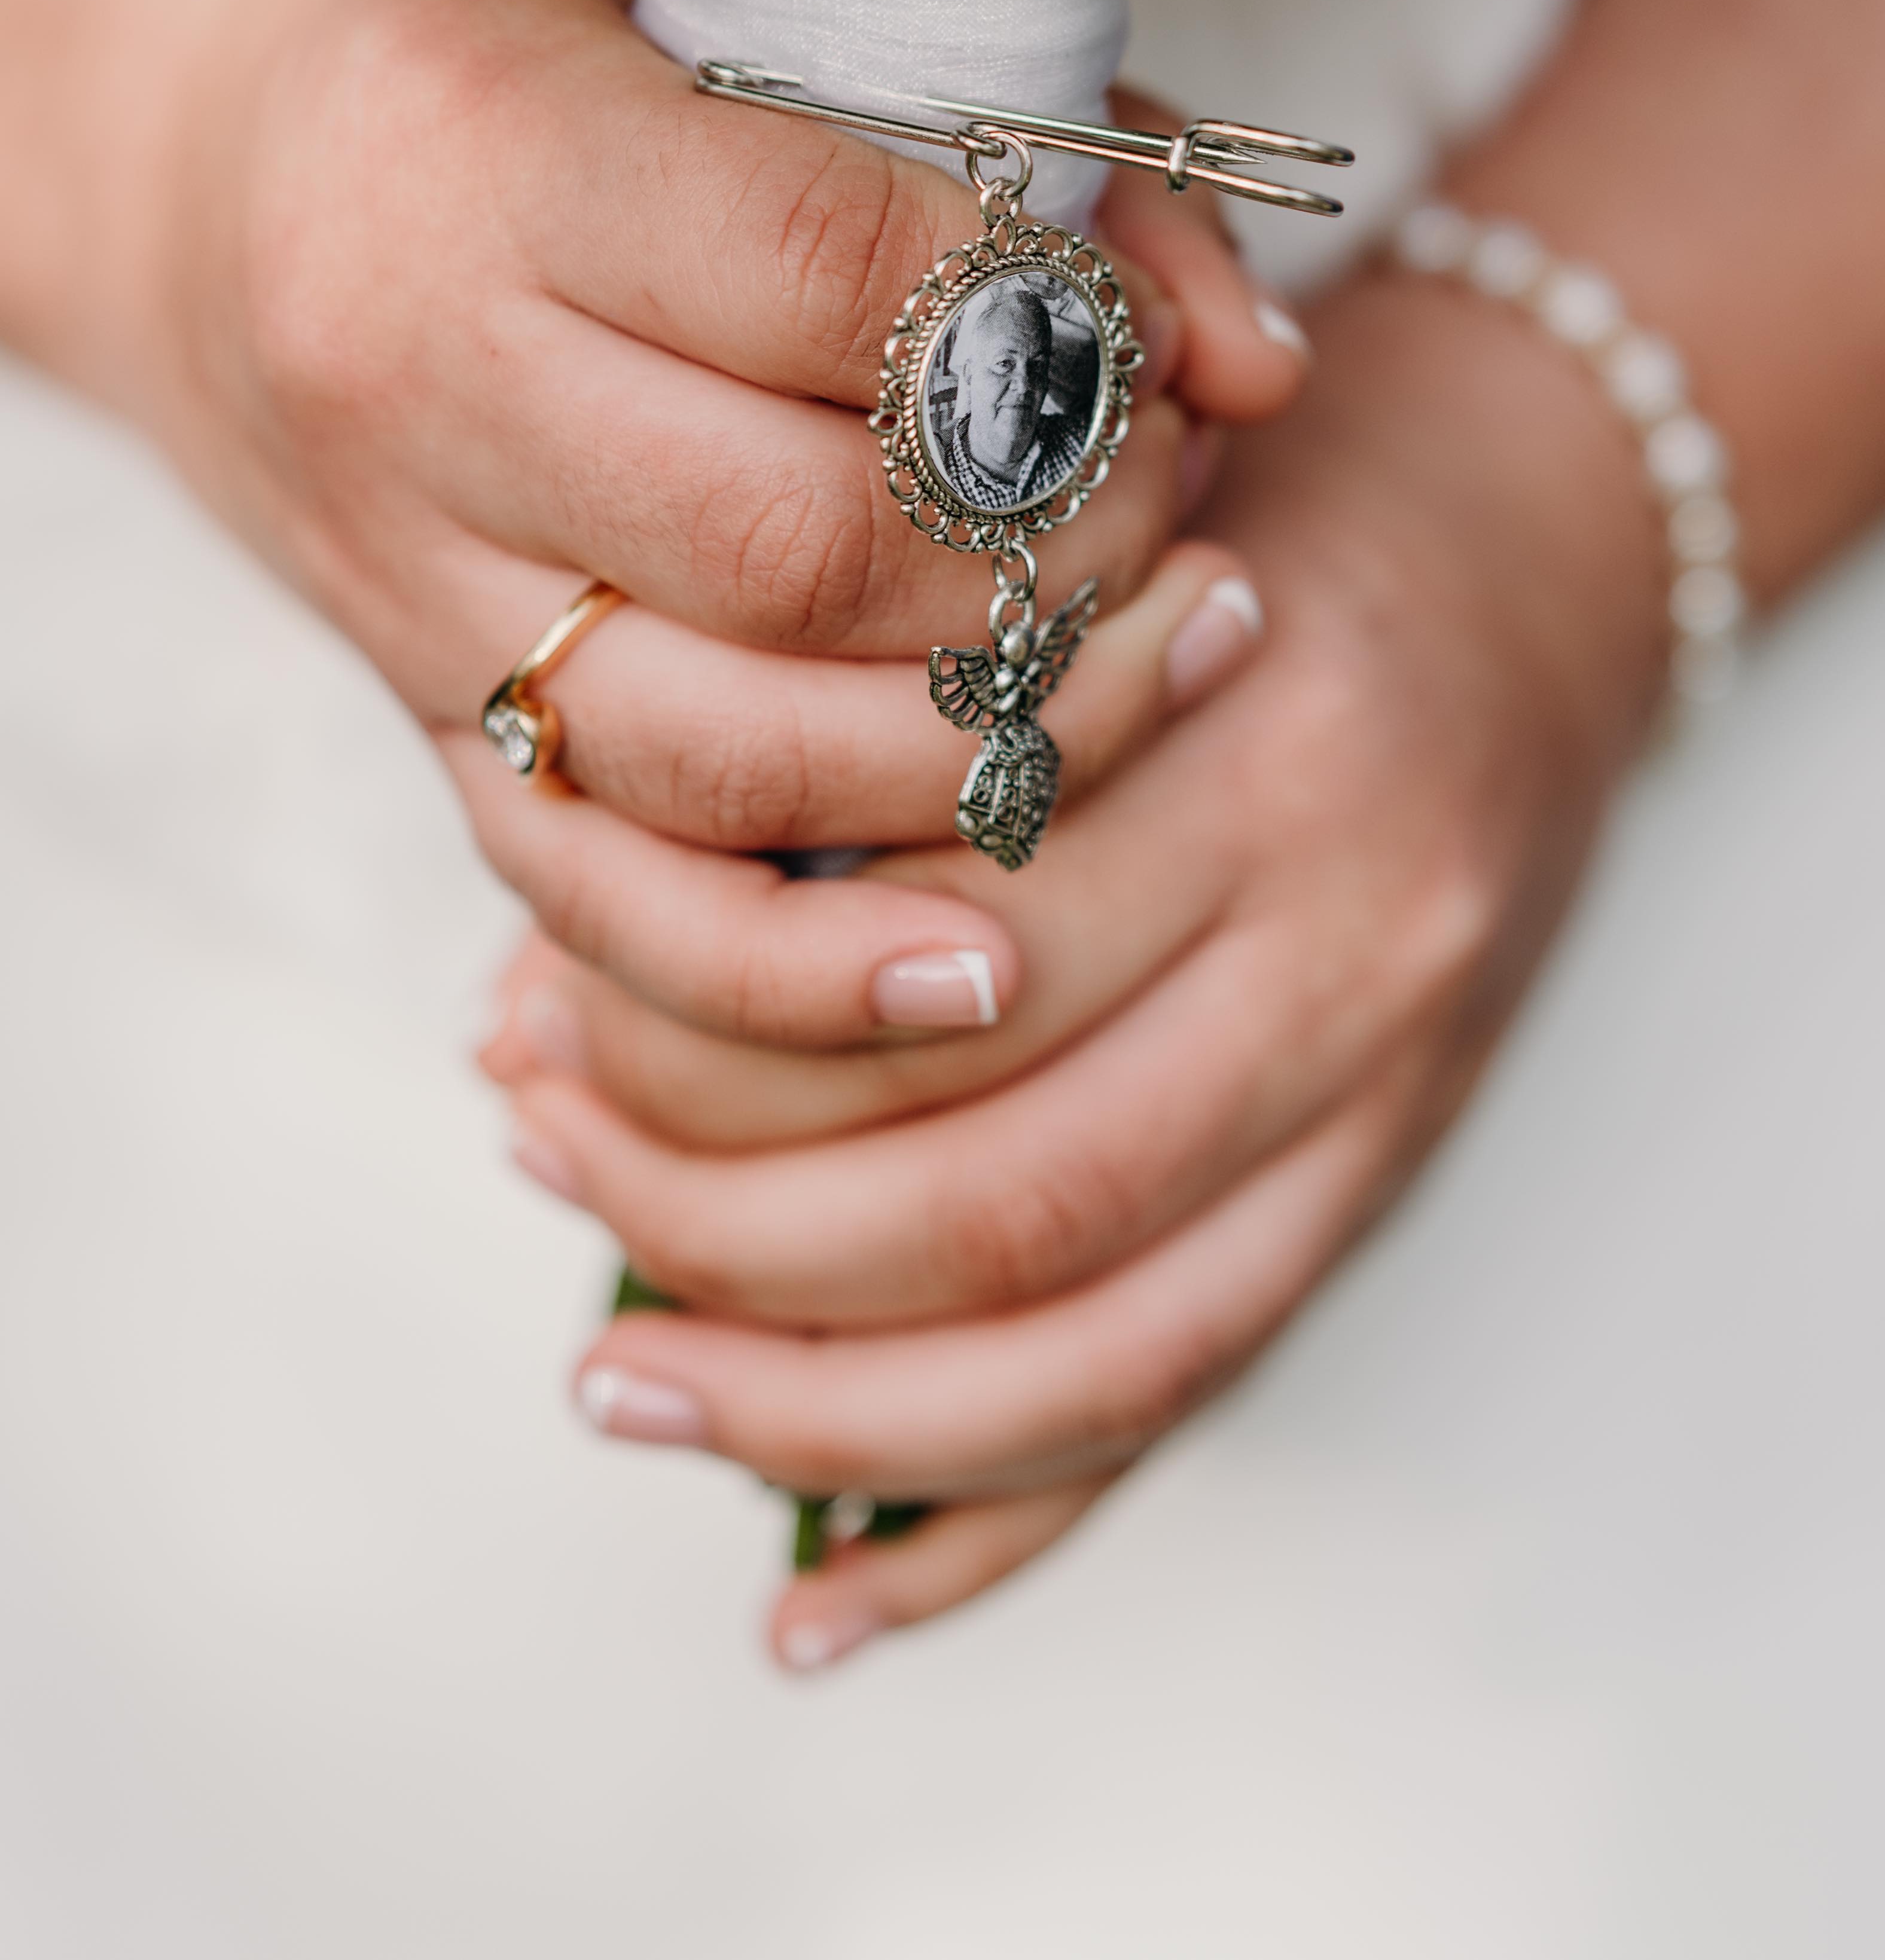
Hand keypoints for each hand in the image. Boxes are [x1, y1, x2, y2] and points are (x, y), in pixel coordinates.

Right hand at [84, 0, 1302, 1004]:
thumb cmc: (538, 58)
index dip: (1039, 321)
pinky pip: (619, 909)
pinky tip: (978, 966)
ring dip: (980, 744)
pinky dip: (811, 970)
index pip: (828, 273)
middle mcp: (420, 379)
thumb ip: (1038, 141)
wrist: (220, 167)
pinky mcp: (427, 731)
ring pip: (733, 754)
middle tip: (1154, 507)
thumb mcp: (751, 8)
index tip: (1133, 334)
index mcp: (494, 147)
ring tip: (1123, 660)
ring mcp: (409, 587)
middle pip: (802, 544)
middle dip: (1043, 553)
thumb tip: (1256, 364)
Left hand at [481, 270, 1667, 1665]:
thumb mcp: (1040, 576)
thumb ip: (830, 763)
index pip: (935, 967)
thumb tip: (524, 1009)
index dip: (699, 1043)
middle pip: (1003, 1189)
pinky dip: (985, 1530)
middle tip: (543, 1159)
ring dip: (820, 1408)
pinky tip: (811, 1598)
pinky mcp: (1392, 1188)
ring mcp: (1395, 1089)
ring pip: (1090, 1344)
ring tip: (618, 1382)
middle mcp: (1352, 937)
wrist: (1521, 554)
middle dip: (722, 1233)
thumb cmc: (1219, 538)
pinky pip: (1181, 1411)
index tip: (530, 1029)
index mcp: (1259, 742)